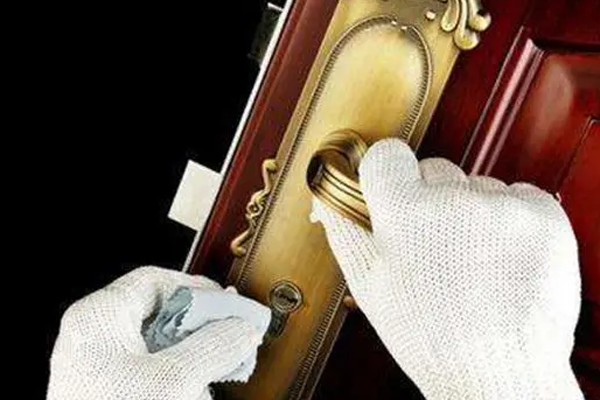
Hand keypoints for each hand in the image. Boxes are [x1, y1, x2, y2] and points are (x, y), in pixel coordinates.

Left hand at [47, 267, 264, 399]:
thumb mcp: (173, 380)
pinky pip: (147, 370)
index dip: (196, 289)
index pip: (154, 280)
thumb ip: (213, 347)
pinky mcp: (105, 390)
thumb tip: (242, 327)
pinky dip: (175, 376)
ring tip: (212, 373)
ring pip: (155, 344)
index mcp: (99, 317)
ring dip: (191, 356)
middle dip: (198, 328)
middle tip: (228, 338)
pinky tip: (192, 392)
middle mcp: (94, 336)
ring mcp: (97, 365)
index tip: (227, 305)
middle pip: (157, 313)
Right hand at [312, 139, 582, 398]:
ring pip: (476, 184)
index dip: (388, 175)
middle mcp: (455, 201)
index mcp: (404, 214)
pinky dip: (510, 219)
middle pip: (434, 169)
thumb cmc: (429, 334)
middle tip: (435, 244)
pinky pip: (517, 196)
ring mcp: (504, 207)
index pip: (387, 155)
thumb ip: (344, 230)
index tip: (394, 189)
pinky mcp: (544, 216)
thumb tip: (324, 198)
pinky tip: (500, 256)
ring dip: (471, 211)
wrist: (497, 369)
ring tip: (471, 259)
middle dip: (431, 197)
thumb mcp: (370, 285)